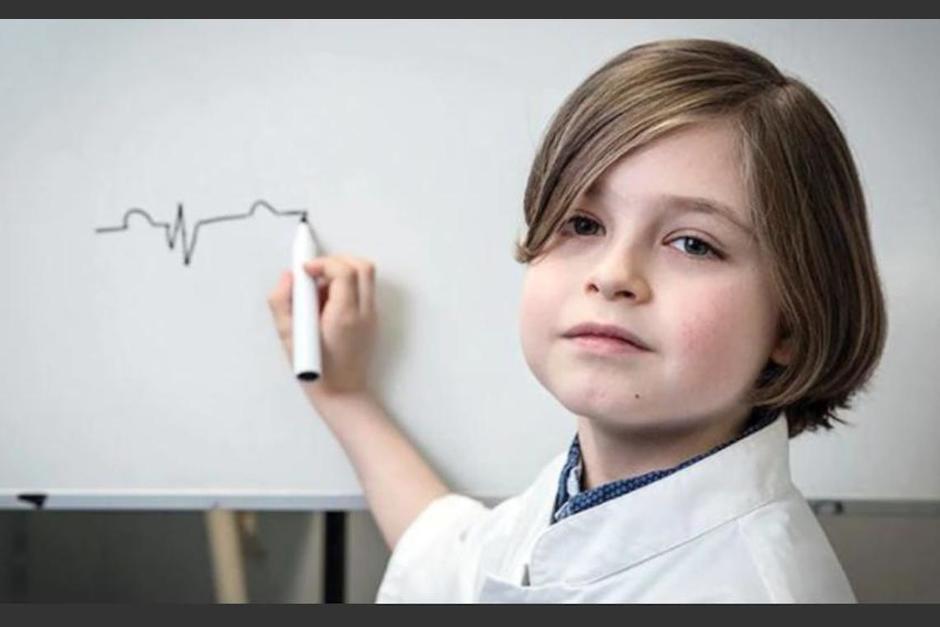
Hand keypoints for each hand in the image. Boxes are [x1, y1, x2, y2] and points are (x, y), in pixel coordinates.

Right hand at [267, 255, 378, 406]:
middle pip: (362, 267)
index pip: (343, 271)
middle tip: (314, 276)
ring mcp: (371, 316)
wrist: (342, 394)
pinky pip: (362, 291)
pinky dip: (345, 287)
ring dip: (341, 273)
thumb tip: (289, 277)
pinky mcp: (371, 320)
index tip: (304, 271)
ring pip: (365, 276)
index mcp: (344, 315)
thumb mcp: (288, 337)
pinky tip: (326, 305)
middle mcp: (363, 313)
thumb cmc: (315, 372)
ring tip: (318, 293)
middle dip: (335, 262)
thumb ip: (282, 302)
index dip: (322, 263)